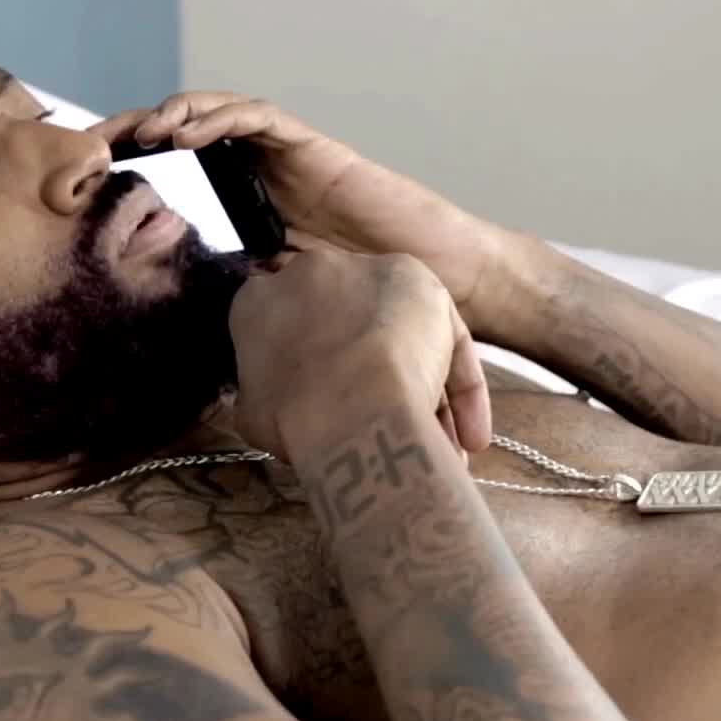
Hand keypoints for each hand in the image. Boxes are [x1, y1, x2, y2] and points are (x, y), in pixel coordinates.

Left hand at [93, 94, 516, 329]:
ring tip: (138, 131)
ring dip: (174, 116)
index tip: (90, 179)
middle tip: (93, 142)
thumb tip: (180, 325)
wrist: (431, 278)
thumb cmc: (363, 294)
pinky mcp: (312, 147)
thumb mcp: (280, 298)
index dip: (134, 168)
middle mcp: (260, 171)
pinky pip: (258, 118)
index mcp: (246, 203)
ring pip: (217, 114)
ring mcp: (286, 155)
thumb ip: (240, 294)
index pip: (178, 172)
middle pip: (187, 134)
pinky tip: (187, 135)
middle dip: (139, 129)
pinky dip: (220, 118)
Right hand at [226, 245, 491, 462]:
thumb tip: (273, 402)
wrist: (348, 399)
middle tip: (388, 425)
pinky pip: (446, 342)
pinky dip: (460, 392)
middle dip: (369, 374)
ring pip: (402, 339)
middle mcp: (313, 272)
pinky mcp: (421, 284)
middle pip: (348, 327)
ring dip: (425, 394)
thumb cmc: (294, 416)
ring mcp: (369, 274)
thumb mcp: (254, 412)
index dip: (312, 370)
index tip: (330, 407)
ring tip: (440, 448)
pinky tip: (465, 439)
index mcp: (261, 298)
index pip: (284, 327)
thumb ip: (265, 394)